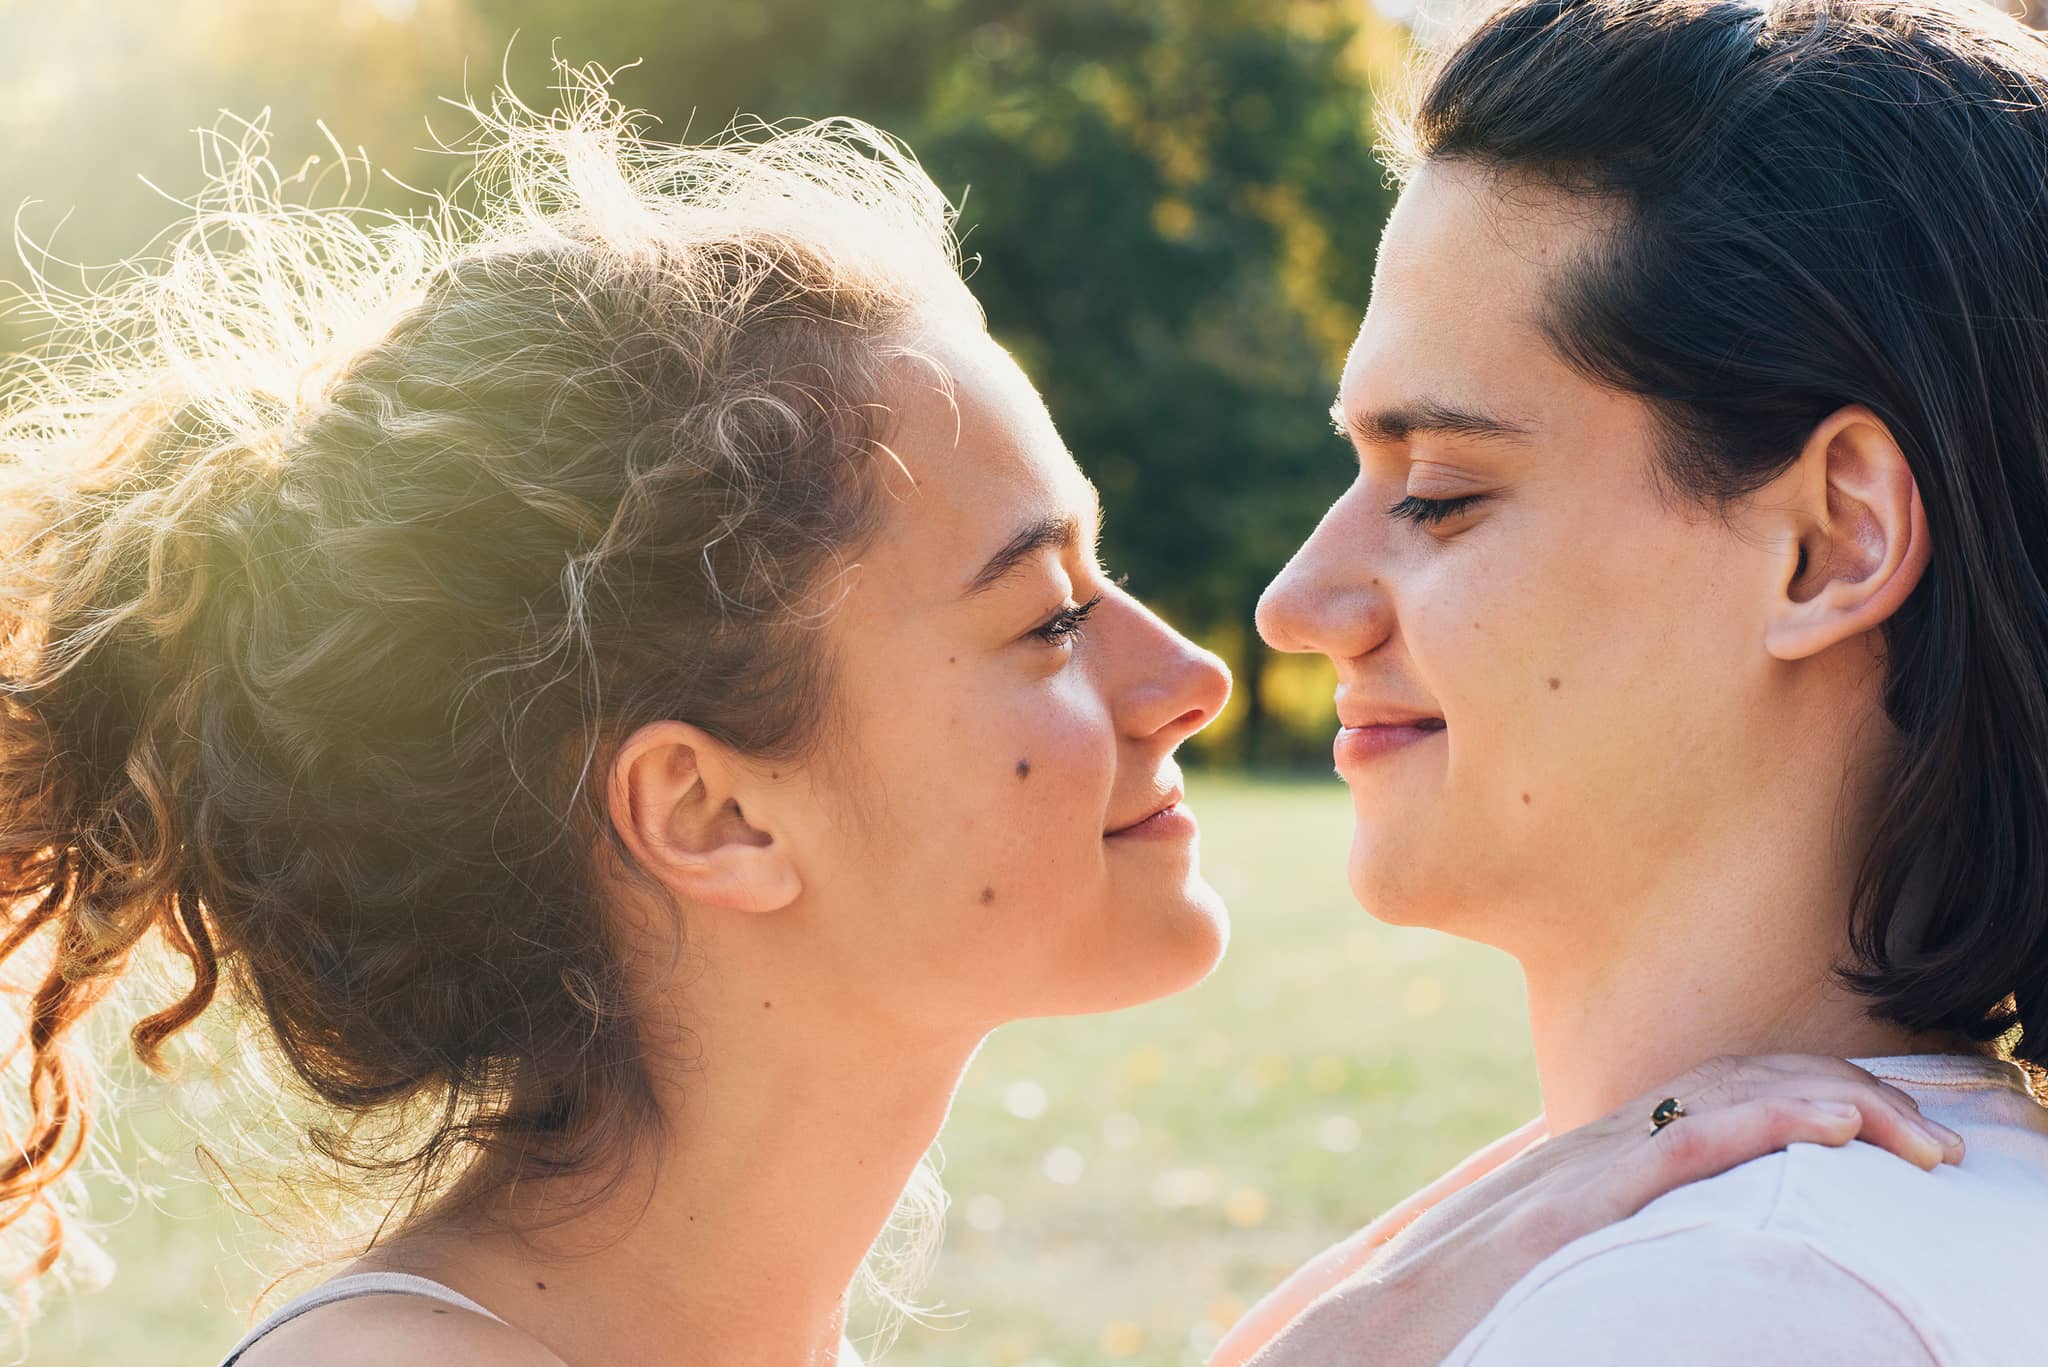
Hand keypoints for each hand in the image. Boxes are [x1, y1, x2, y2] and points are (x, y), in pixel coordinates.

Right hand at [1224, 1053, 1962, 1366]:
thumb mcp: (1557, 1256)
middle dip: (1856, 1094)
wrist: (1372, 1331)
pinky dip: (1765, 1123)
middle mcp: (1600, 1139)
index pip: (1728, 1085)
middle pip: (1745, 1076)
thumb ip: (1616, 1224)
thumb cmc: (1458, 1311)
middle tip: (1940, 1143)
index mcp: (1602, 1151)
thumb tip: (1683, 1236)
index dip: (1820, 1090)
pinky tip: (1830, 1128)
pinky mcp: (1576, 1207)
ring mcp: (1587, 1168)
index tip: (1897, 1130)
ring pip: (1730, 1096)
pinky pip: (1684, 1144)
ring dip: (1839, 1104)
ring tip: (1916, 1137)